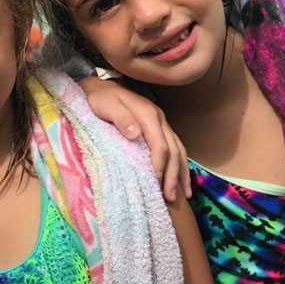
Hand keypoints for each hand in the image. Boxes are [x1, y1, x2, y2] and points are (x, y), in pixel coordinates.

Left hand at [78, 76, 190, 202]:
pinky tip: (180, 179)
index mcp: (149, 115)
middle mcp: (160, 119)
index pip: (160, 146)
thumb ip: (121, 118)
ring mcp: (162, 123)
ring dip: (181, 173)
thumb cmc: (101, 98)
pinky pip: (175, 147)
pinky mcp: (159, 127)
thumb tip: (135, 134)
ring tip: (183, 195)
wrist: (101, 85)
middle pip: (174, 151)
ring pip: (179, 150)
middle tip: (170, 198)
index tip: (155, 183)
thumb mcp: (106, 106)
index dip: (159, 166)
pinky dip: (180, 164)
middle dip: (173, 175)